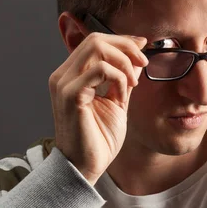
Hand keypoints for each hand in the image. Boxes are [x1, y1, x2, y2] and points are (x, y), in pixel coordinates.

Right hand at [48, 32, 147, 183]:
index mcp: (71, 74)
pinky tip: (123, 95)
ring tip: (133, 83)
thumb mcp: (117, 100)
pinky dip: (118, 78)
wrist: (86, 167)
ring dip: (123, 62)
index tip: (143, 47)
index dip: (121, 40)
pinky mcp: (70, 95)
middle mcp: (62, 75)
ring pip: (97, 48)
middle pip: (95, 39)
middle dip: (125, 47)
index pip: (94, 41)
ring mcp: (63, 84)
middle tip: (144, 63)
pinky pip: (99, 70)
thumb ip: (123, 77)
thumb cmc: (98, 138)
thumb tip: (136, 54)